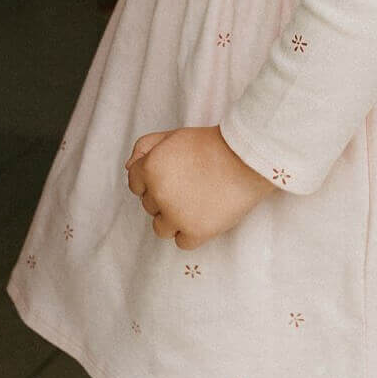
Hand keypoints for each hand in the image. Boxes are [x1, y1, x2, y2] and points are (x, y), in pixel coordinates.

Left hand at [125, 125, 278, 248]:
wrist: (247, 159)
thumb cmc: (212, 144)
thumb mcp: (174, 135)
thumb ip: (145, 146)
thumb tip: (129, 168)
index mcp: (150, 168)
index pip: (135, 183)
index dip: (153, 179)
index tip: (174, 176)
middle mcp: (158, 194)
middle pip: (150, 205)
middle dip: (165, 197)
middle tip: (191, 185)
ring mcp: (177, 215)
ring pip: (161, 227)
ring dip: (173, 219)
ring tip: (196, 203)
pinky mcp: (196, 232)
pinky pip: (181, 242)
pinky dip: (191, 233)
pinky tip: (204, 216)